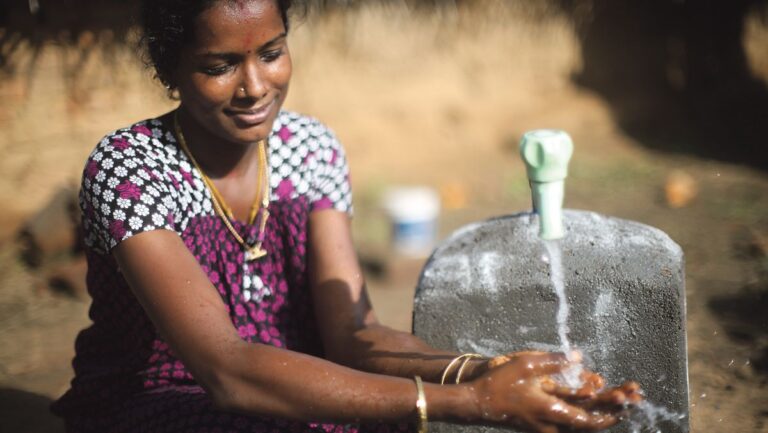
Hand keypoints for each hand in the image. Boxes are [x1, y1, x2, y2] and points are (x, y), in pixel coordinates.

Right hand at [467, 352, 627, 432]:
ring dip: (599, 416)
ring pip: (580, 428)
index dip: (611, 410)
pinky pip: (569, 425)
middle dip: (612, 413)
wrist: (478, 402)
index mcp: (551, 411)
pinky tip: (589, 407)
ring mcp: (546, 429)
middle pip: (590, 426)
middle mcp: (552, 425)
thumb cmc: (501, 383)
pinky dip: (584, 417)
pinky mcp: (540, 427)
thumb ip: (554, 361)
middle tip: (629, 402)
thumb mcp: (527, 365)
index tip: (628, 400)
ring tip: (615, 405)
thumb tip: (578, 356)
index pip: (590, 419)